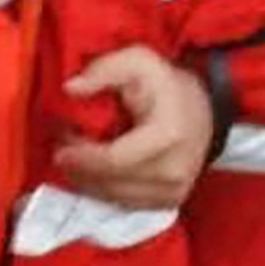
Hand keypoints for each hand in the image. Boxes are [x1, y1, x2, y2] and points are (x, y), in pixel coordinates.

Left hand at [56, 47, 213, 209]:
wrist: (204, 111)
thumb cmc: (167, 86)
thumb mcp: (139, 62)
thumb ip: (104, 70)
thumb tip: (71, 88)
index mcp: (168, 135)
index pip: (114, 160)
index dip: (82, 157)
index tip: (60, 148)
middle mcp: (174, 170)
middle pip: (110, 183)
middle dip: (80, 168)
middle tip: (63, 150)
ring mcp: (173, 191)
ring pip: (114, 198)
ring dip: (87, 180)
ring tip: (76, 159)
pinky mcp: (168, 202)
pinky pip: (124, 203)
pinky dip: (103, 189)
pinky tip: (94, 172)